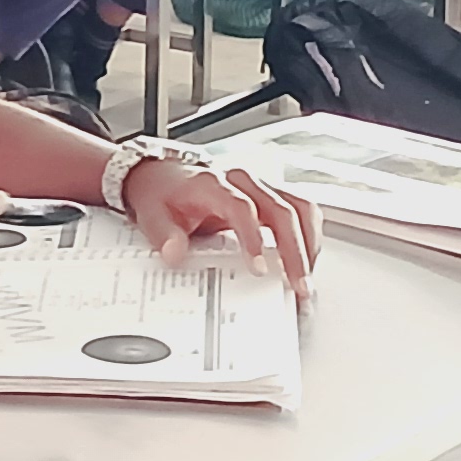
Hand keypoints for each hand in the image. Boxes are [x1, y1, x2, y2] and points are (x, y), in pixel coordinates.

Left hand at [120, 156, 320, 283]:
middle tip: (297, 284)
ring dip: (308, 244)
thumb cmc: (164, 193)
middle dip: (294, 250)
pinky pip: (302, 210)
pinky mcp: (272, 196)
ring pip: (299, 207)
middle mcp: (243, 182)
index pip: (242, 207)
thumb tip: (175, 253)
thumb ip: (163, 235)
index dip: (253, 237)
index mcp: (214, 184)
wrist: (166, 175)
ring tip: (305, 278)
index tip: (258, 268)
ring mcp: (261, 187)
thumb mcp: (152, 214)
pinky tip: (306, 260)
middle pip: (281, 210)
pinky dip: (309, 236)